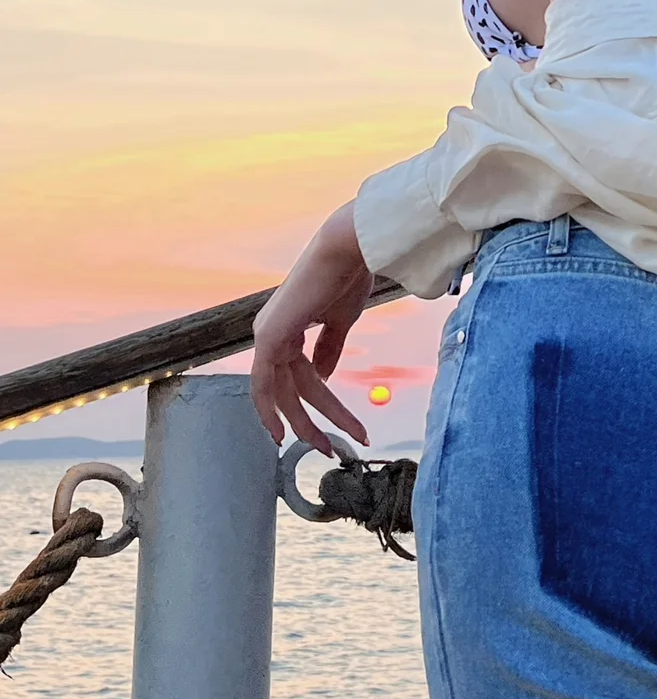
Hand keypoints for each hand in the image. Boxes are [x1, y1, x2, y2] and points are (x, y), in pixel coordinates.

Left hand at [250, 202, 374, 455]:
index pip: (293, 377)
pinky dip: (272, 411)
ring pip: (284, 393)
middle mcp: (271, 332)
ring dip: (310, 422)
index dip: (305, 406)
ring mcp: (267, 335)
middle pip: (289, 391)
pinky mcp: (269, 338)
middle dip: (310, 423)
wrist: (348, 250)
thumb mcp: (340, 321)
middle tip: (331, 448)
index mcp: (287, 327)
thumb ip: (328, 349)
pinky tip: (285, 433)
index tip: (323, 432)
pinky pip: (266, 385)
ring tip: (335, 444)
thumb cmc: (348, 277)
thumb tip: (323, 378)